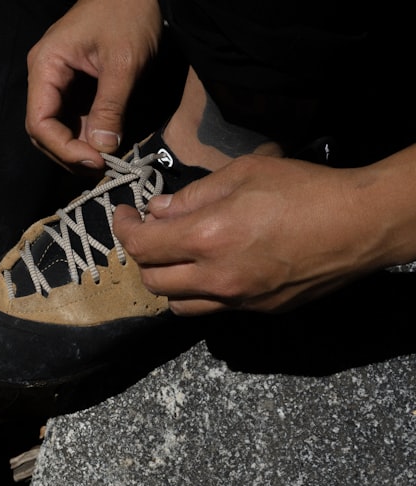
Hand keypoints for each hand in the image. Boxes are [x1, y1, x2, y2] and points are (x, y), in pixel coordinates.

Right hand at [25, 0, 168, 169]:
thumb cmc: (129, 11)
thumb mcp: (123, 63)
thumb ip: (110, 108)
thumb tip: (101, 150)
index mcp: (45, 66)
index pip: (39, 123)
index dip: (63, 149)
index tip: (95, 162)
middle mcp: (44, 74)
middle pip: (44, 130)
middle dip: (69, 153)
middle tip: (101, 168)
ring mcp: (58, 79)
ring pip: (58, 127)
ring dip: (78, 147)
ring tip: (105, 160)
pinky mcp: (75, 82)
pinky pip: (73, 116)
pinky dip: (87, 134)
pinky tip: (106, 144)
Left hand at [114, 154, 397, 314]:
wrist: (361, 224)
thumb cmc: (305, 190)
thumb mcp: (242, 174)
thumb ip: (192, 196)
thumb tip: (157, 210)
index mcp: (207, 239)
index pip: (141, 246)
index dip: (124, 229)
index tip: (124, 215)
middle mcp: (217, 277)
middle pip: (152, 281)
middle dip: (142, 257)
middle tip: (149, 234)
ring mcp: (238, 300)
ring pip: (178, 305)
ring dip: (168, 283)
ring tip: (177, 257)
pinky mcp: (260, 310)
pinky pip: (213, 309)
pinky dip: (200, 293)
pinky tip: (211, 270)